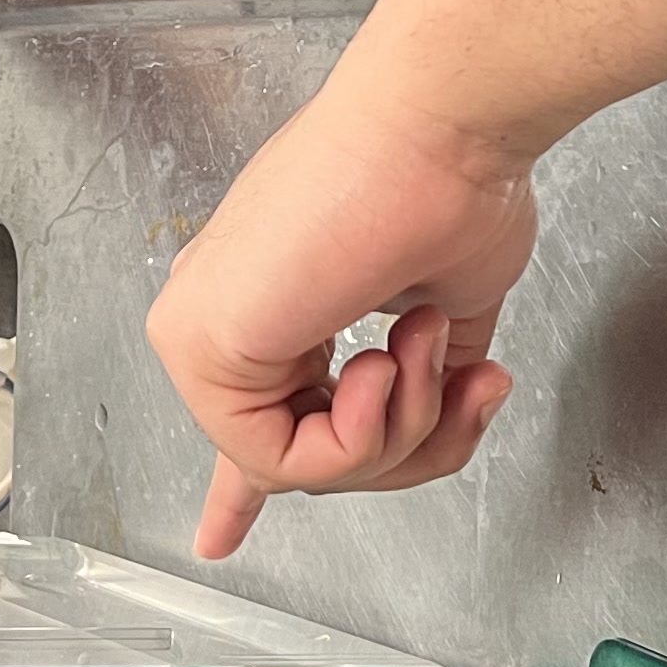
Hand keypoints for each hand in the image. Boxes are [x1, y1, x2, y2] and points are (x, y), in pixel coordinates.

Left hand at [147, 0, 666, 555]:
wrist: (446, 126)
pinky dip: (360, 435)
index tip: (214, 539)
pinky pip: (283, 463)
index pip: (250, 412)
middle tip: (467, 385)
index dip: (239, 492)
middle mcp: (229, 314)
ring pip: (302, 469)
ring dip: (400, 430)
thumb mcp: (448, 300)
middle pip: (308, 457)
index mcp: (276, 300)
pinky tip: (384, 362)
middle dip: (411, 444)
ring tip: (423, 343)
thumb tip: (450, 399)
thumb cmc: (452, 183)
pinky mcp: (200, 345)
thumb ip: (424, 369)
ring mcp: (205, 330)